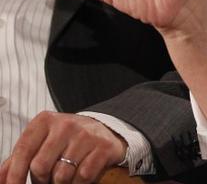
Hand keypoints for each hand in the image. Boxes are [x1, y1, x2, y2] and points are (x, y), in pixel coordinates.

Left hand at [0, 112, 125, 183]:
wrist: (103, 130)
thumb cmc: (64, 139)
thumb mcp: (40, 141)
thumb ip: (17, 159)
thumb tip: (0, 180)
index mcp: (45, 121)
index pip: (23, 151)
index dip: (15, 174)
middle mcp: (65, 125)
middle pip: (40, 166)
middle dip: (41, 180)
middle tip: (46, 180)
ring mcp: (86, 135)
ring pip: (61, 175)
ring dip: (60, 183)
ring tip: (63, 178)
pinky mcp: (103, 147)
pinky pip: (83, 177)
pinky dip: (78, 183)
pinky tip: (78, 177)